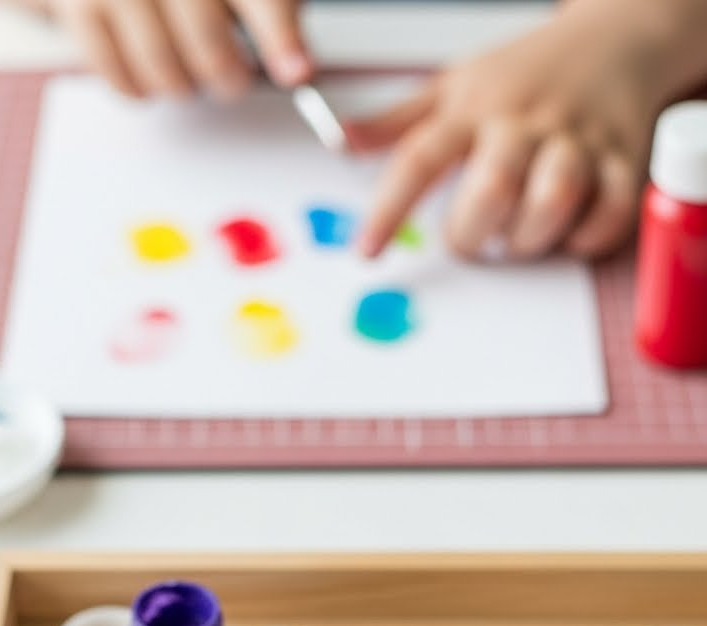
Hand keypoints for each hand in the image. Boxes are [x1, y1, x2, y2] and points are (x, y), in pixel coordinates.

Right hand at [46, 0, 311, 98]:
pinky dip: (137, 87)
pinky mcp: (79, 5)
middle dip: (226, 75)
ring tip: (186, 76)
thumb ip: (267, 11)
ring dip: (180, 86)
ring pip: (160, 63)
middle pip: (205, 37)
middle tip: (232, 81)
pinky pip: (113, 68)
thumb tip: (296, 66)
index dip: (279, 35)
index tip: (296, 71)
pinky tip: (149, 78)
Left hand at [351, 3, 664, 260]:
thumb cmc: (527, 74)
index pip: (420, 158)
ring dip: (529, 237)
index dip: (389, 209)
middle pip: (492, 187)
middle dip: (474, 231)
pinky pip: (606, 215)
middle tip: (472, 238)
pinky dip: (583, 239)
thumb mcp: (457, 87)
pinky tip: (567, 232)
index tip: (367, 251)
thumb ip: (399, 123)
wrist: (617, 36)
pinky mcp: (624, 161)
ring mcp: (577, 140)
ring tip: (519, 234)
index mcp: (475, 108)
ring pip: (552, 200)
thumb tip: (340, 141)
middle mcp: (524, 122)